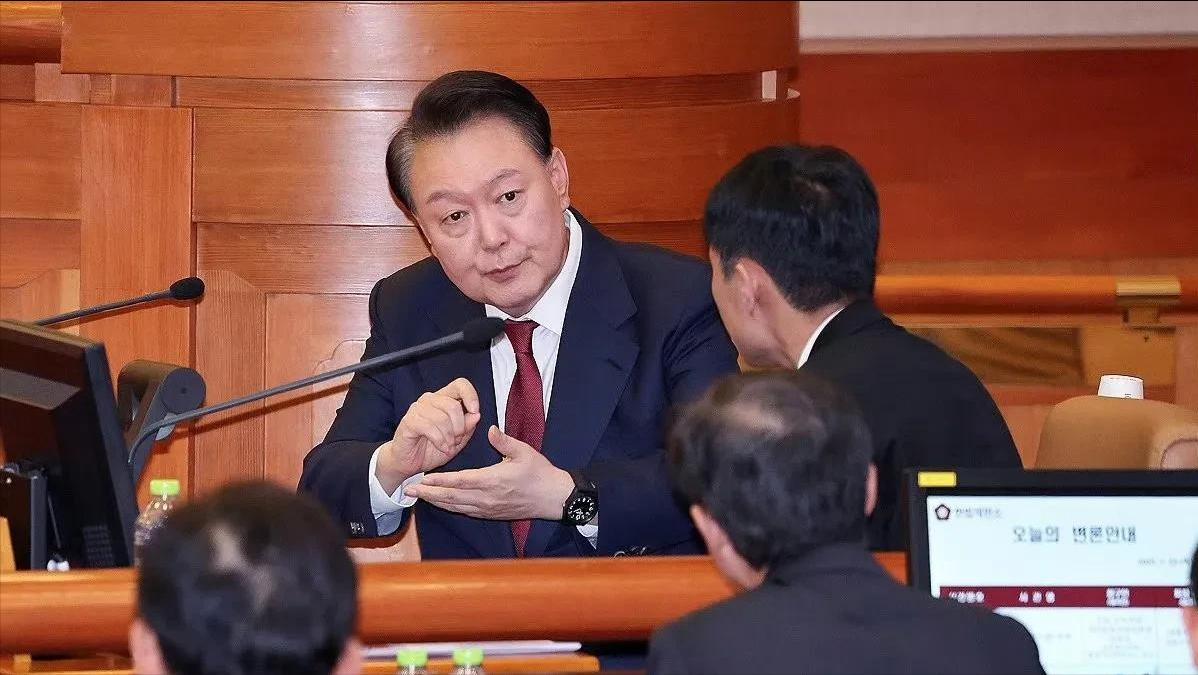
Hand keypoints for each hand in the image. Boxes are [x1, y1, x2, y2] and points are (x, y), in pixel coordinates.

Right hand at [375, 378, 480, 492]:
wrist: (408, 462)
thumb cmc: (430, 449)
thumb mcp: (456, 440)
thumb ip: (467, 427)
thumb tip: (476, 415)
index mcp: (442, 399)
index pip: (460, 385)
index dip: (470, 396)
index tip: (475, 412)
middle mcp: (429, 400)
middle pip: (453, 405)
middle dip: (460, 428)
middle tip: (456, 441)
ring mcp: (417, 409)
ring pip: (442, 418)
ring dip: (449, 437)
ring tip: (448, 447)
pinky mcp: (409, 421)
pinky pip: (430, 427)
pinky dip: (440, 441)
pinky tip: (441, 447)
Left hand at [405, 425, 573, 520]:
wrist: (554, 498)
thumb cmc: (540, 473)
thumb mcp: (524, 452)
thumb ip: (504, 441)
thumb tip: (489, 428)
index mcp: (493, 480)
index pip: (460, 481)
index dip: (440, 480)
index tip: (423, 477)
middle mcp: (487, 498)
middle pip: (452, 497)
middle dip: (429, 493)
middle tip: (409, 489)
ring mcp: (488, 508)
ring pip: (456, 506)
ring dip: (436, 501)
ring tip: (419, 496)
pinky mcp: (491, 513)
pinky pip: (466, 511)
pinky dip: (450, 507)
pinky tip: (441, 503)